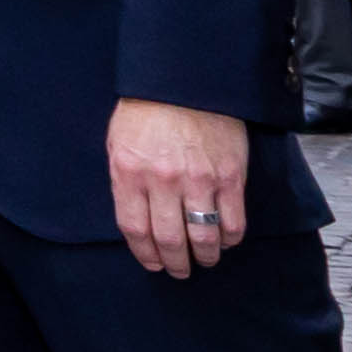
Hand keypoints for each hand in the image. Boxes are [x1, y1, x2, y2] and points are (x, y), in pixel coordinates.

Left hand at [110, 98, 258, 280]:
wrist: (183, 80)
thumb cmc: (146, 111)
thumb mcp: (118, 144)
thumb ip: (125, 182)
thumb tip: (135, 220)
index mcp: (130, 173)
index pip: (135, 230)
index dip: (145, 255)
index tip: (153, 265)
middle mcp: (163, 181)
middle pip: (169, 240)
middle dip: (175, 263)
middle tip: (179, 270)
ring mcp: (198, 180)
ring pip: (203, 237)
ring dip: (204, 257)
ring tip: (204, 260)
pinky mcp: (229, 176)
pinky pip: (233, 221)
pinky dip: (229, 238)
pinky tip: (225, 240)